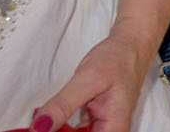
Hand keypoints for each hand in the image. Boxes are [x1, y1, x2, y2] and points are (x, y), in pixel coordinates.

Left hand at [35, 27, 149, 130]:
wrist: (130, 46)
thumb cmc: (118, 59)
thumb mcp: (87, 79)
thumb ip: (62, 105)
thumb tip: (39, 128)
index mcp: (113, 129)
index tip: (41, 129)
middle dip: (57, 131)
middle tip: (40, 123)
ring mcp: (102, 129)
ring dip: (57, 129)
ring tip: (45, 118)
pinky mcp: (94, 123)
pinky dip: (60, 126)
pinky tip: (51, 118)